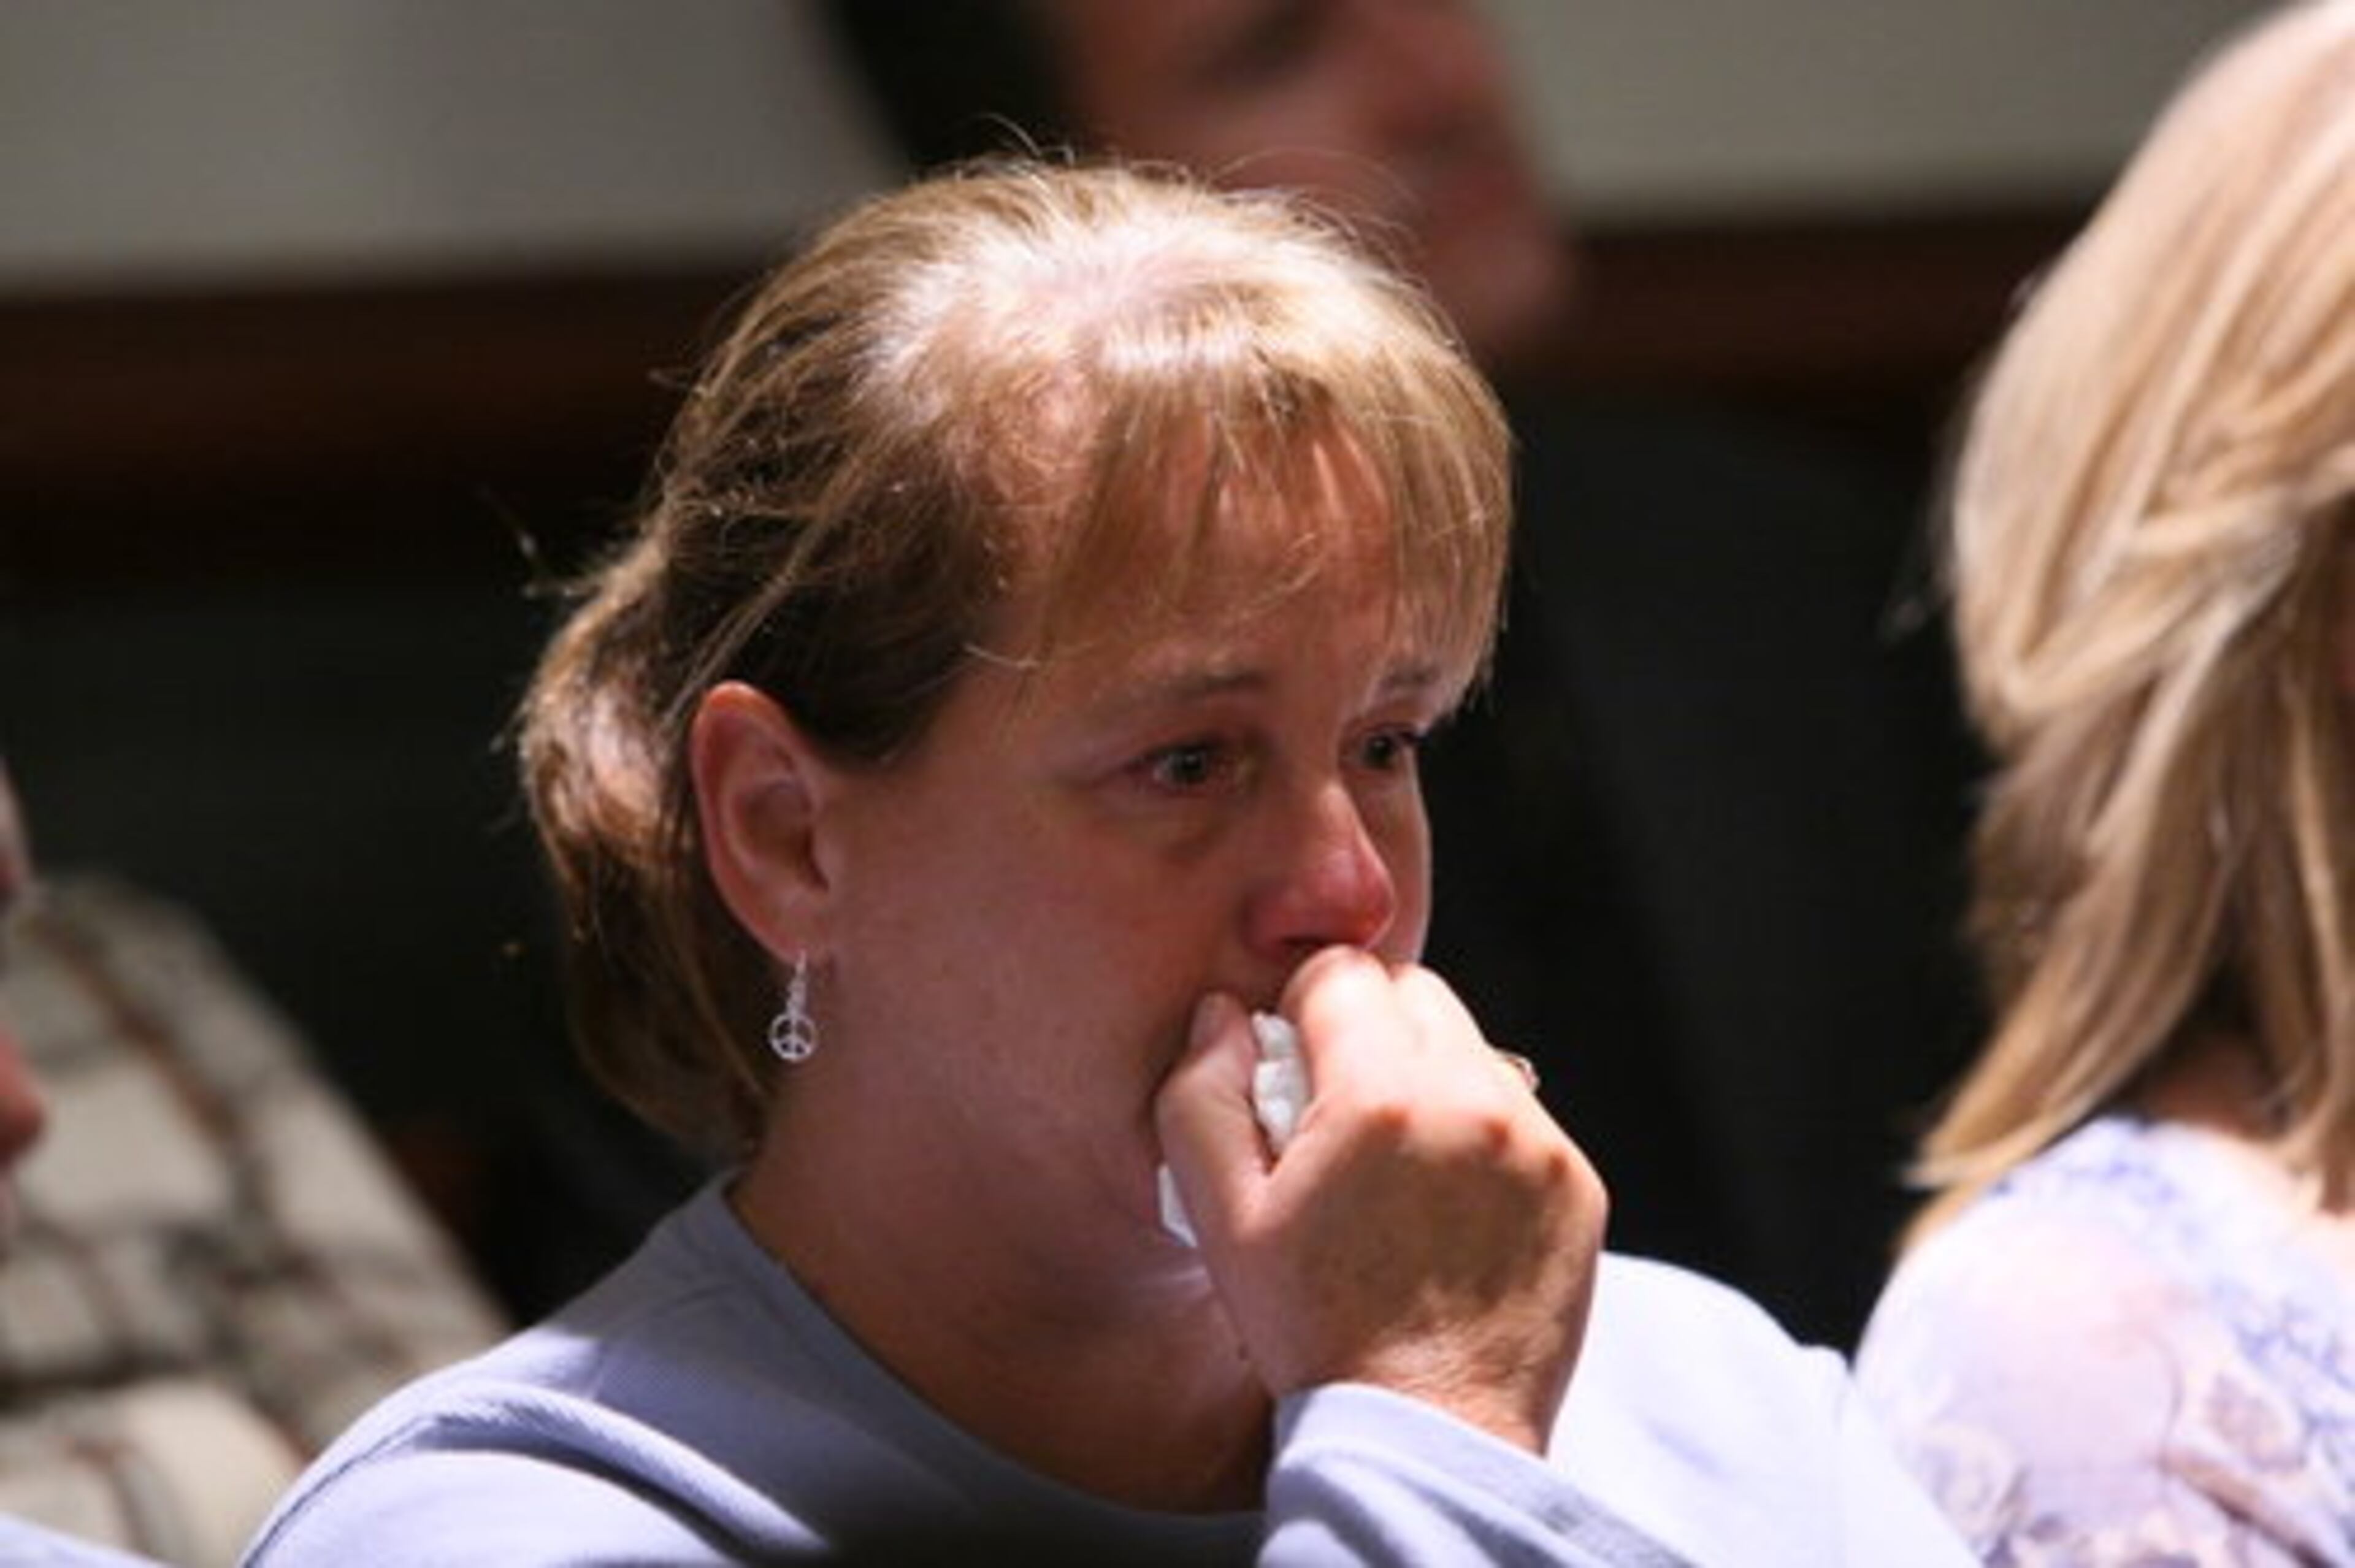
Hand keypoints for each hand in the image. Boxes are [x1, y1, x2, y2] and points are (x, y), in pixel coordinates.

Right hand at [1155, 947, 1605, 1453]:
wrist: (1426, 1434)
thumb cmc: (1314, 1332)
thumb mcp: (1220, 1218)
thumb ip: (1201, 1093)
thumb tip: (1222, 1016)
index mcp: (1382, 1097)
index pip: (1342, 971)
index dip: (1300, 1010)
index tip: (1289, 1072)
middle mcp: (1475, 1102)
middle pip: (1416, 993)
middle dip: (1369, 1032)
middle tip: (1338, 1116)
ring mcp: (1538, 1143)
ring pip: (1472, 1050)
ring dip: (1428, 1081)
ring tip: (1393, 1170)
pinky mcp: (1578, 1185)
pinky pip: (1520, 1116)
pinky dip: (1480, 1137)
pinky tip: (1443, 1209)